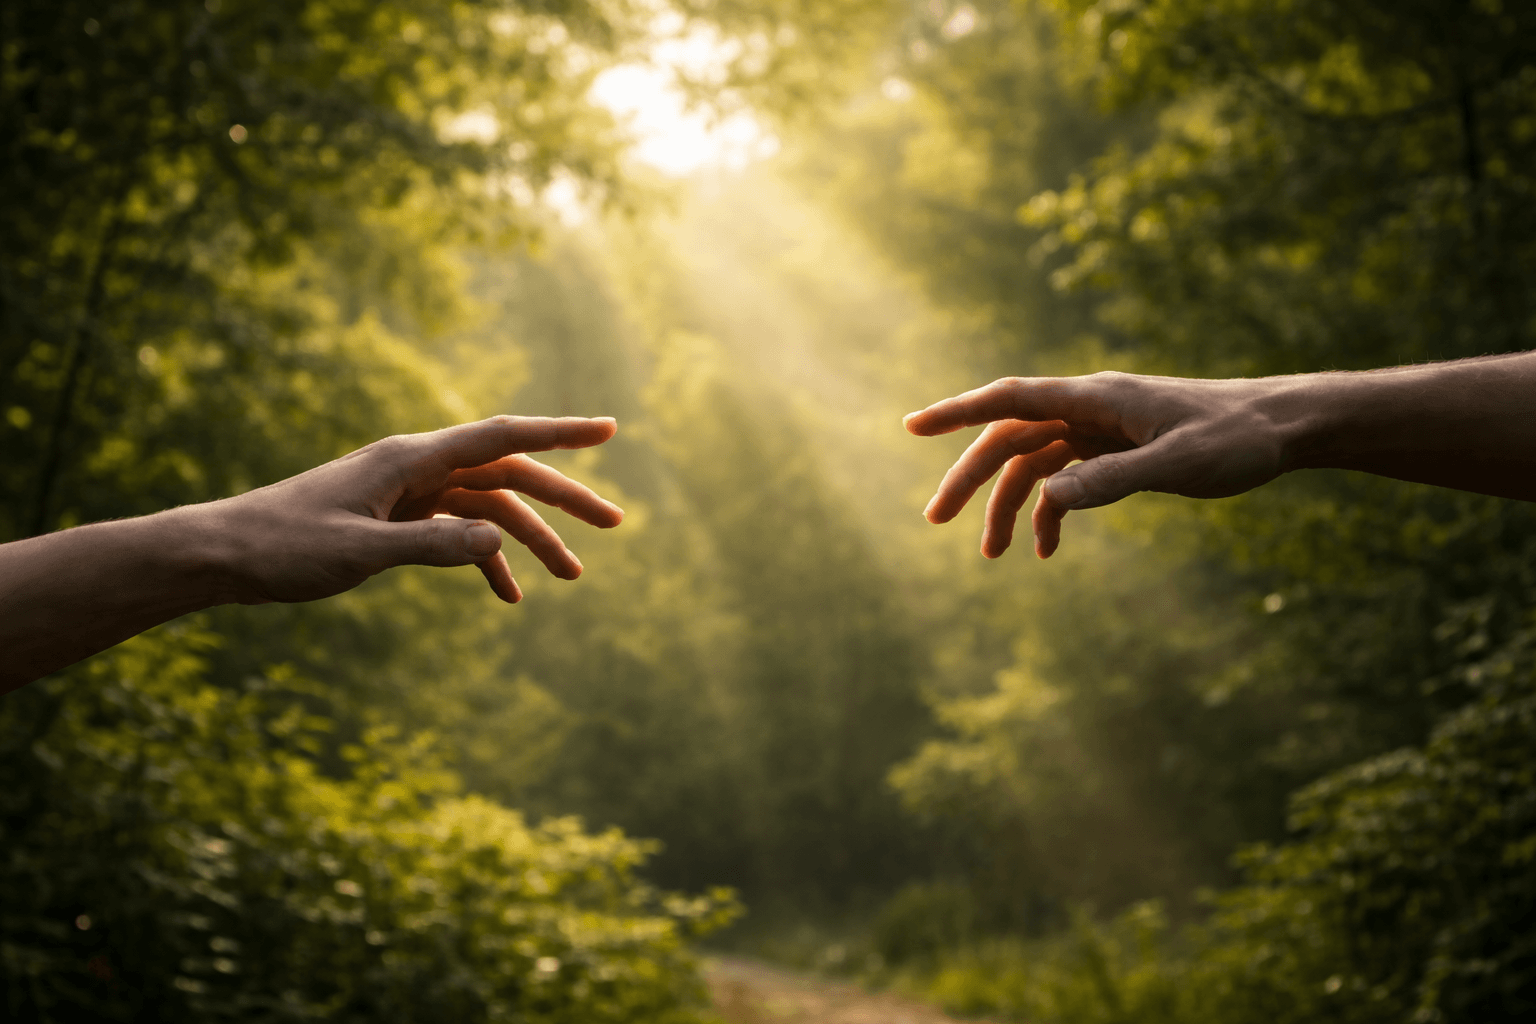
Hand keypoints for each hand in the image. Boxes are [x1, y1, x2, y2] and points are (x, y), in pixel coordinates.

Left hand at [217, 415, 624, 603]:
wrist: (223, 556)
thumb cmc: (282, 547)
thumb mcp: (360, 553)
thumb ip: (431, 546)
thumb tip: (497, 538)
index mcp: (411, 459)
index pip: (503, 436)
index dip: (562, 431)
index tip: (610, 429)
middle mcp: (418, 468)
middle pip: (509, 473)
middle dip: (565, 497)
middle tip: (617, 521)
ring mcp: (409, 493)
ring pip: (490, 506)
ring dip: (532, 538)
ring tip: (573, 575)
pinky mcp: (397, 520)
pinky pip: (458, 533)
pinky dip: (485, 559)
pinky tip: (508, 596)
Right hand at [904, 372, 1293, 558]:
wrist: (1284, 428)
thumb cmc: (1237, 438)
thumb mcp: (1177, 464)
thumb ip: (1112, 480)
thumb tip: (1049, 499)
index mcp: (1096, 398)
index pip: (1010, 399)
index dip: (957, 411)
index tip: (912, 426)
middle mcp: (1089, 408)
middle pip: (1009, 438)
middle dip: (969, 479)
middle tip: (934, 520)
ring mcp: (1101, 430)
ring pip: (1033, 463)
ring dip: (1009, 506)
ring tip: (993, 554)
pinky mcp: (1117, 450)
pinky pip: (1066, 479)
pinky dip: (1051, 512)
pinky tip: (1048, 550)